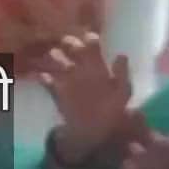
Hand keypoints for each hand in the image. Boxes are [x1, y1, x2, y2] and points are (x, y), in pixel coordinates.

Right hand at [40, 33, 136, 164]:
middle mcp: (81, 68)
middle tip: (67, 44)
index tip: (88, 38)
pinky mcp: (57, 92)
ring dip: (56, 58)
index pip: (92, 46)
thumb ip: (122, 74)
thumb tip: (122, 54)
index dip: (90, 40)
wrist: (97, 130)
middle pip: (72, 48)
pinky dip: (45, 79)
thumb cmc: (113, 108)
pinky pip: (47, 81)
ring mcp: (68, 79)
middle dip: (69, 43)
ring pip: (57, 60)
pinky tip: (46, 78)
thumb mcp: (123, 91)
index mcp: (98, 67)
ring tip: (57, 59)